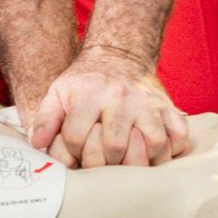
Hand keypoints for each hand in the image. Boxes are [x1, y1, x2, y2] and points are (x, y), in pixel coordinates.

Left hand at [27, 46, 190, 168]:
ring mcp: (148, 103)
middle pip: (115, 148)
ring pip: (152, 145)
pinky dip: (172, 149)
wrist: (118, 55)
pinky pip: (179, 135)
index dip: (72, 153)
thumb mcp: (58, 92)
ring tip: (128, 162)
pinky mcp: (168, 106)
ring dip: (141, 161)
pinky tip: (156, 152)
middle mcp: (121, 98)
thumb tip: (38, 143)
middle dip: (104, 162)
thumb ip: (46, 118)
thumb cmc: (85, 82)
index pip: (77, 139)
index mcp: (90, 95)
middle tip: (100, 161)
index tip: (75, 151)